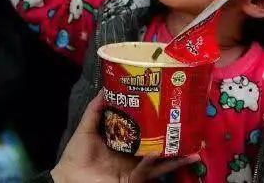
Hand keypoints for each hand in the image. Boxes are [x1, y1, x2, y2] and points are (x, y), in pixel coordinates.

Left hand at [51, 92, 198, 182]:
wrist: (69, 178)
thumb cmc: (77, 155)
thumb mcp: (87, 128)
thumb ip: (96, 109)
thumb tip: (106, 88)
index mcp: (125, 143)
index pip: (146, 132)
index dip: (159, 124)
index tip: (172, 111)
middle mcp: (134, 156)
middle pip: (160, 147)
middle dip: (176, 142)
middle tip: (193, 131)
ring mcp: (135, 169)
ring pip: (161, 162)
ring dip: (176, 156)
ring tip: (194, 148)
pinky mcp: (132, 180)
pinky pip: (145, 171)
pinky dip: (151, 162)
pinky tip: (158, 152)